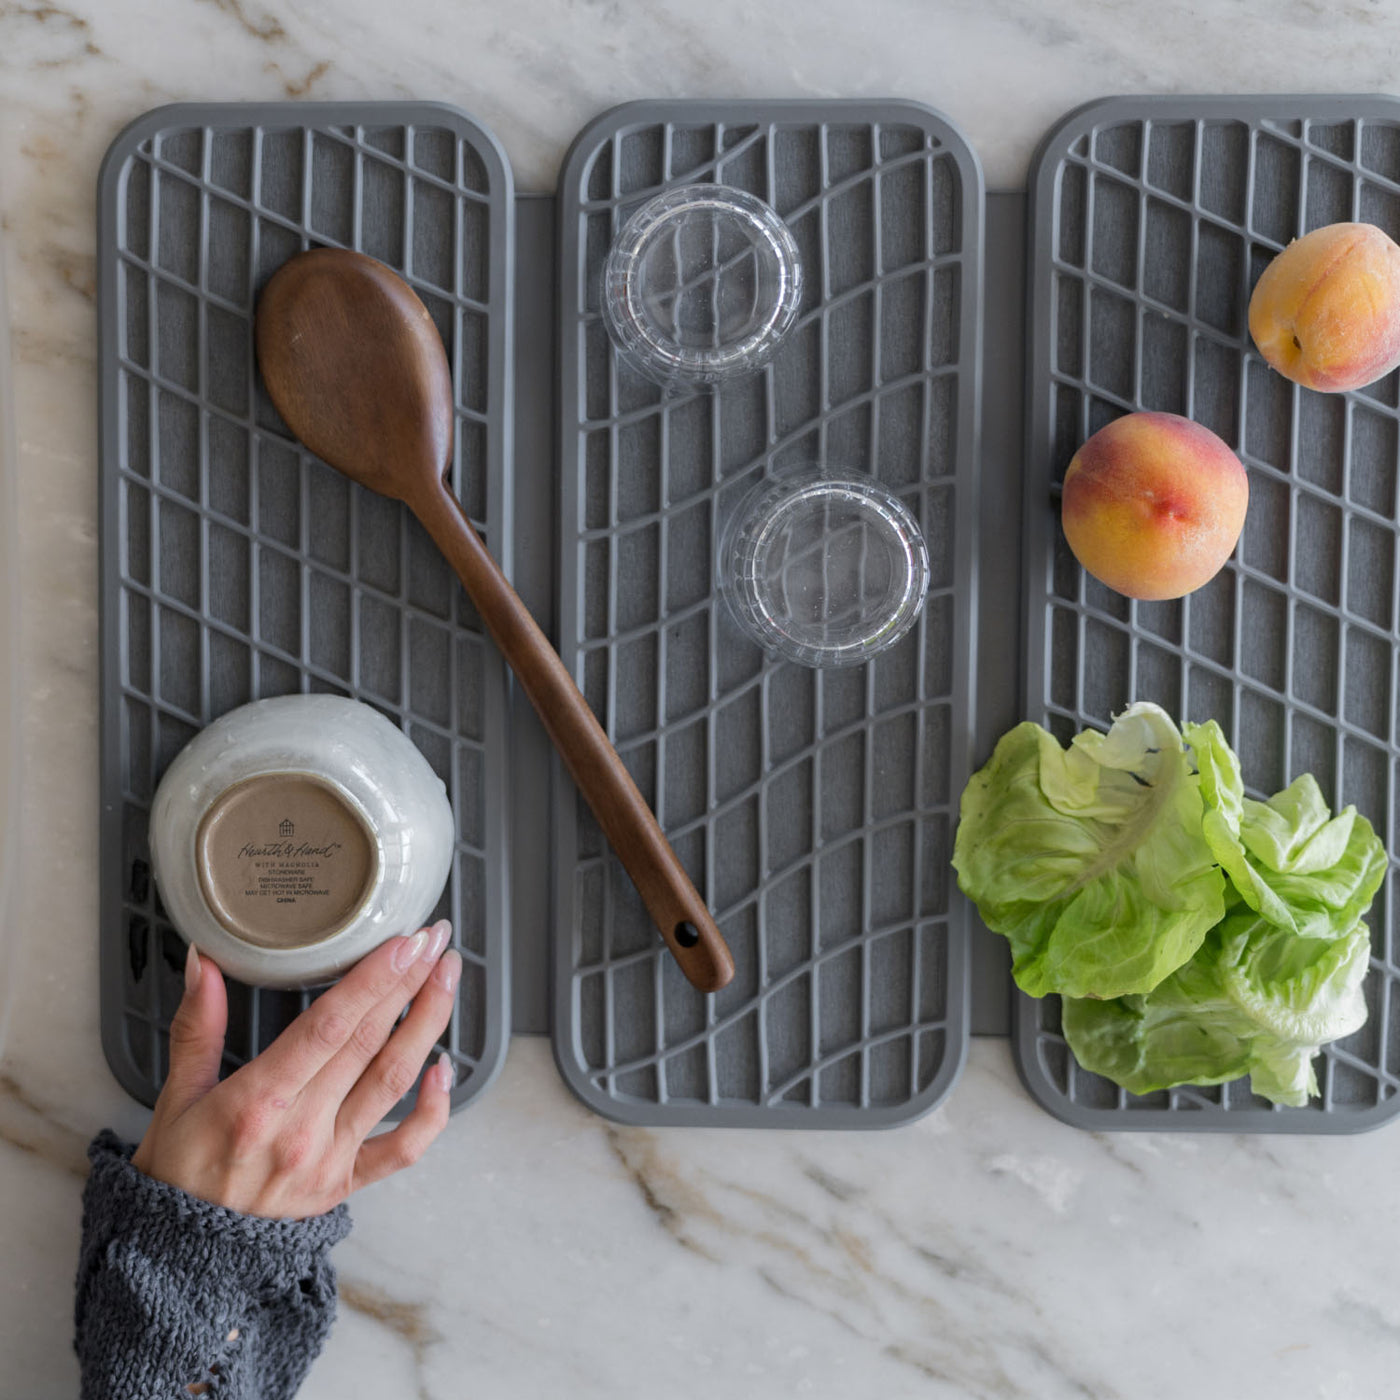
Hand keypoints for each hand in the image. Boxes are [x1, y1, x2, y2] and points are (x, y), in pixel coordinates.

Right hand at [131, 922, 459, 1218]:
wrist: (180, 1262)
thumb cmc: (176, 1176)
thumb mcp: (175, 1098)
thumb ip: (196, 1027)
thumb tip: (204, 961)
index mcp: (257, 1103)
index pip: (329, 1027)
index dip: (372, 981)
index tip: (404, 943)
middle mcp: (302, 1131)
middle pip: (370, 1043)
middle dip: (409, 983)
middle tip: (435, 939)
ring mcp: (331, 1159)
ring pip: (395, 1081)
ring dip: (428, 1024)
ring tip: (448, 978)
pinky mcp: (347, 1183)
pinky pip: (404, 1148)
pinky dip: (434, 1109)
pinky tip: (446, 1066)